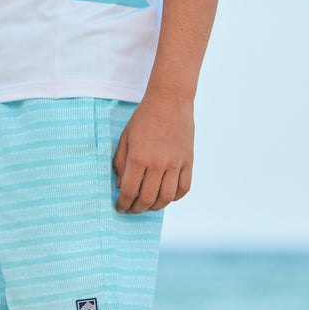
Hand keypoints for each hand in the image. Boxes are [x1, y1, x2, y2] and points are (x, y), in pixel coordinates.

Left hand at [113, 96, 193, 212]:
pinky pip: (184, 188)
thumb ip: (120, 162)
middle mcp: (158, 163)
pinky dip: (175, 197)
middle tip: (132, 209)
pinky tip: (166, 196)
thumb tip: (120, 185)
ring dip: (155, 206)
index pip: (129, 191)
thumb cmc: (144, 117)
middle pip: (147, 198)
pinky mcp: (188, 161)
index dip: (123, 203)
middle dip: (137, 208)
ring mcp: (175, 163)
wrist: (169, 100)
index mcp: (138, 157)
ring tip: (148, 205)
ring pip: (166, 197)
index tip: (120, 206)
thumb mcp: (126, 137)